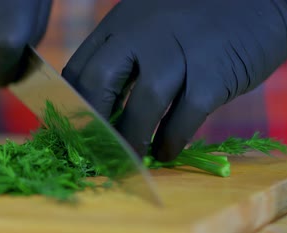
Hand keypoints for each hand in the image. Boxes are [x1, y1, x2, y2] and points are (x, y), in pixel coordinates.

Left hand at [62, 0, 286, 160]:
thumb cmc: (203, 19)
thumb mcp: (154, 22)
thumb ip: (126, 55)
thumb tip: (101, 107)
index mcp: (122, 22)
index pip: (79, 69)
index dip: (72, 107)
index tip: (75, 133)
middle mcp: (144, 34)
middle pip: (98, 84)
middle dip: (92, 124)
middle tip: (95, 151)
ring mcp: (180, 54)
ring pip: (141, 107)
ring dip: (131, 140)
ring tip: (131, 159)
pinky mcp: (214, 76)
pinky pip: (183, 119)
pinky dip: (171, 141)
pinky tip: (166, 152)